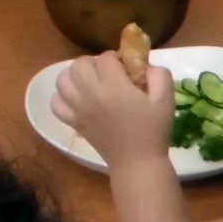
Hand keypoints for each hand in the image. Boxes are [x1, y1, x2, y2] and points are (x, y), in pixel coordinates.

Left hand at [50, 52, 175, 168]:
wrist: (137, 163)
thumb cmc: (154, 132)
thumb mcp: (166, 101)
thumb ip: (159, 76)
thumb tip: (147, 64)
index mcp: (115, 87)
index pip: (106, 58)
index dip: (116, 59)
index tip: (125, 68)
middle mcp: (92, 94)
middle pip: (79, 64)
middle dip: (92, 63)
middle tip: (105, 73)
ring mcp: (78, 108)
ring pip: (63, 79)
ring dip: (74, 75)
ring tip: (88, 82)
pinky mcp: (73, 121)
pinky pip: (56, 102)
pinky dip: (62, 97)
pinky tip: (76, 99)